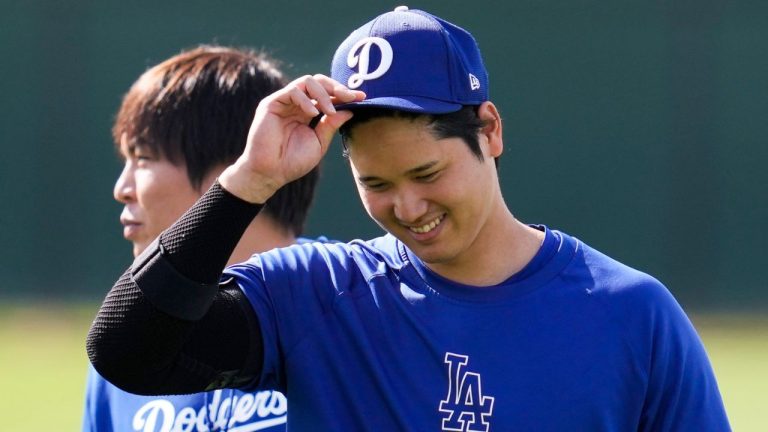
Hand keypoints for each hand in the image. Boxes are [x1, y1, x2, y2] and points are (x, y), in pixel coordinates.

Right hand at [220, 74, 364, 202]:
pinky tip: (313, 113)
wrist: (271, 173)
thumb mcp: (319, 142)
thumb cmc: (293, 162)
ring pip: (307, 81)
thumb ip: (331, 125)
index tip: (362, 97)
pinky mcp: (271, 104)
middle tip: (351, 96)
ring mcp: (283, 102)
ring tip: (330, 111)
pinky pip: (292, 91)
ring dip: (323, 94)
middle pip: (318, 82)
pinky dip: (305, 100)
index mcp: (307, 112)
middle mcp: (296, 104)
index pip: (327, 95)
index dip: (344, 94)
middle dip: (337, 87)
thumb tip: (350, 109)